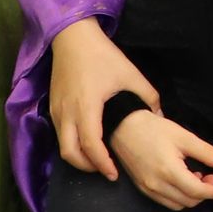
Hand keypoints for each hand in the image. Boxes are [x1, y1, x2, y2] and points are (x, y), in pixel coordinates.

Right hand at [48, 19, 153, 180]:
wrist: (73, 38)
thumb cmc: (103, 55)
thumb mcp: (131, 75)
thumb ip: (148, 98)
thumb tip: (161, 117)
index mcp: (87, 106)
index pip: (91, 145)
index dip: (102, 163)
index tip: (114, 173)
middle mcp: (67, 112)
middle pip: (70, 153)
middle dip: (88, 167)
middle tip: (107, 171)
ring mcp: (56, 110)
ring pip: (62, 146)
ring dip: (79, 158)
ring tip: (98, 161)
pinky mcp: (52, 107)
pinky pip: (60, 134)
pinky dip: (72, 145)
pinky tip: (88, 143)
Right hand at [111, 104, 212, 209]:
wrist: (123, 127)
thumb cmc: (154, 129)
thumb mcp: (184, 137)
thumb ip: (207, 152)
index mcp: (169, 172)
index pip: (196, 191)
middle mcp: (157, 185)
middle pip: (188, 202)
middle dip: (204, 193)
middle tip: (210, 176)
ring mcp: (147, 189)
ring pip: (176, 205)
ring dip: (191, 196)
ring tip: (196, 177)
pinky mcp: (141, 188)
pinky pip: (164, 201)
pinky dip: (177, 196)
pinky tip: (181, 180)